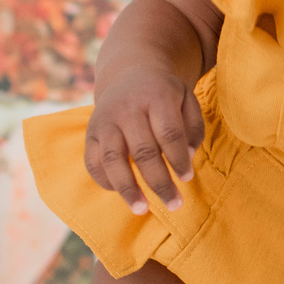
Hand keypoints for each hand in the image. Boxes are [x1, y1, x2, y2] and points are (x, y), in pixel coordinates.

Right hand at [84, 67, 203, 214]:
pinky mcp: (90, 133)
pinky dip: (106, 181)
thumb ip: (192, 128)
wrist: (129, 73)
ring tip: (142, 209)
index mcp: (156, 96)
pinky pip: (93, 162)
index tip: (187, 178)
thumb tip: (186, 158)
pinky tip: (122, 193)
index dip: (178, 159)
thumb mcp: (186, 99)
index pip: (169, 133)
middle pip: (143, 151)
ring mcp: (105, 121)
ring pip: (113, 160)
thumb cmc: (164, 94)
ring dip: (128, 188)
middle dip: (159, 182)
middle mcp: (127, 108)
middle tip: (175, 204)